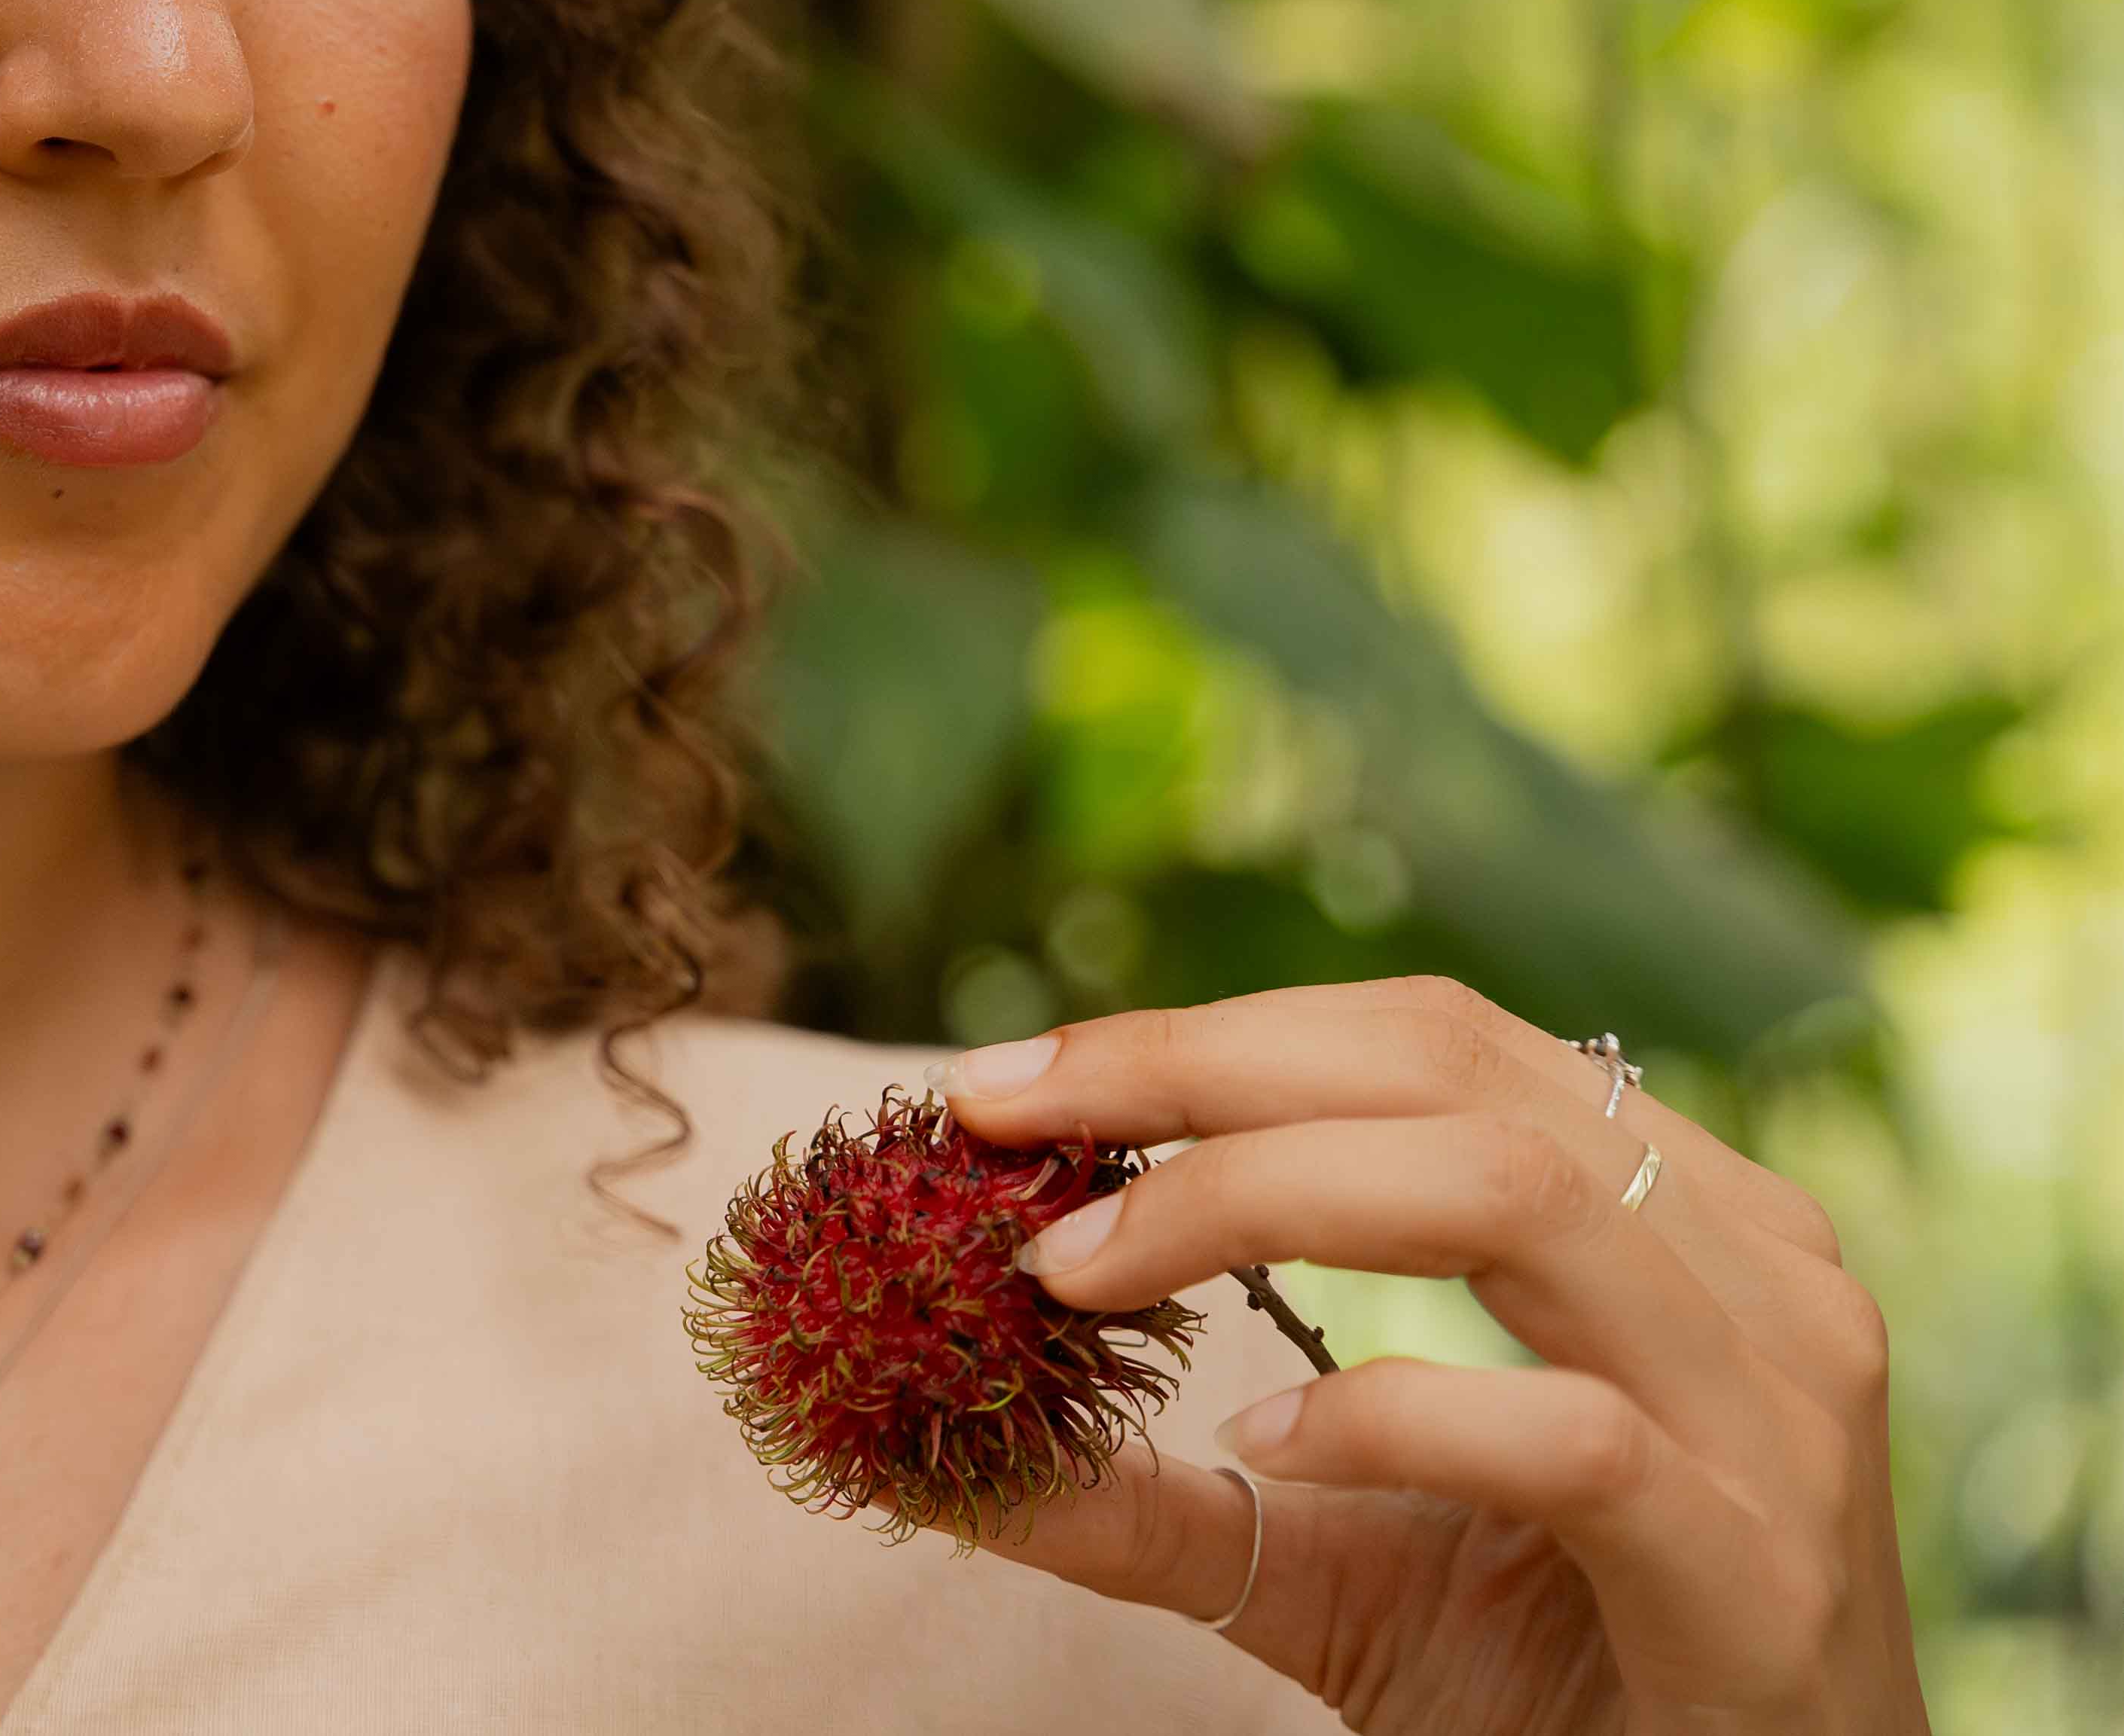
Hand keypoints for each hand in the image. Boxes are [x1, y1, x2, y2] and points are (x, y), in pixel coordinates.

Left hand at [929, 977, 1927, 1735]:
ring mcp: (1778, 1410)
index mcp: (1674, 1217)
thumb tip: (927, 1449)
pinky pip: (1567, 1434)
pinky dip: (1388, 1417)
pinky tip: (1265, 1444)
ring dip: (1251, 1199)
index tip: (1005, 1079)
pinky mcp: (1761, 1567)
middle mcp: (1750, 1270)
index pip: (1423, 1039)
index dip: (1203, 1035)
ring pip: (1509, 1190)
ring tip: (1079, 1270)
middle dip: (1193, 1071)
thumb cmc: (1562, 1686)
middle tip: (1004, 1122)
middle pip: (1447, 1067)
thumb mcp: (1331, 1562)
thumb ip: (1155, 1498)